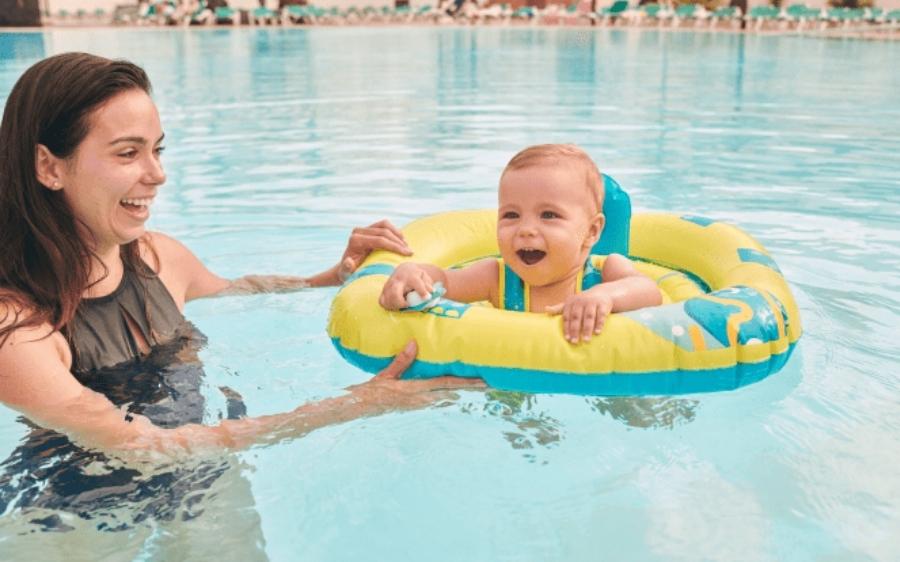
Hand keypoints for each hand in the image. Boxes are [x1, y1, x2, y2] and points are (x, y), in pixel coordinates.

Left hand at [337, 220, 412, 281]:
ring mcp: (363, 228)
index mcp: (355, 241)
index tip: (408, 254)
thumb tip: (349, 261)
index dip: (395, 246)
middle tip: (410, 252)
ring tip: (407, 247)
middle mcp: (357, 231)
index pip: (380, 240)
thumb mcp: (347, 274)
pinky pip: (385, 225)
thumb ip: (347, 269)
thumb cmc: (349, 275)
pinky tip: (401, 242)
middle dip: (399, 242)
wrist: (347, 269)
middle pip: (384, 232)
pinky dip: (394, 231)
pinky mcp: (369, 227)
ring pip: (385, 225)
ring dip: (398, 235)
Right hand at [345, 341, 485, 412]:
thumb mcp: (386, 374)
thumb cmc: (371, 391)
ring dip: (461, 390)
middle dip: (470, 387)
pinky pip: (436, 398)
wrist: (360, 409)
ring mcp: (420, 404)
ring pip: (446, 396)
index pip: (446, 384)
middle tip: (489, 383)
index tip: (482, 380)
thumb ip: (402, 360)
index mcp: (415, 390)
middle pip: (452, 391)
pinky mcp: (416, 405)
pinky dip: (448, 393)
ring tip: (477, 384)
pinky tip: (455, 390)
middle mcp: (421, 399)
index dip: (466, 382)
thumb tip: (414, 343)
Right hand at [379, 263, 434, 309]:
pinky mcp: (384, 290)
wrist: (404, 269)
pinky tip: (395, 305)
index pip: (416, 283)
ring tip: (403, 305)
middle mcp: (398, 280)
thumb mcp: (425, 277)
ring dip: (395, 305)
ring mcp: (389, 285)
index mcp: (411, 276)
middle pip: (395, 292)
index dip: (422, 291)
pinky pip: (382, 301)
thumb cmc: (417, 276)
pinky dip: (387, 305)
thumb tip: (431, 292)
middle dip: (399, 301)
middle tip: (407, 305)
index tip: (427, 298)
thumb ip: (428, 285)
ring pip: (388, 298)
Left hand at [545, 290, 613, 343]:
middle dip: (575, 330)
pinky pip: (601, 315)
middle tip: (575, 342)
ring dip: (587, 329)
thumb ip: (558, 308)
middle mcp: (580, 301)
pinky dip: (599, 324)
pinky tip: (597, 333)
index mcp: (571, 302)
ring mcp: (592, 302)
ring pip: (588, 317)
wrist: (602, 292)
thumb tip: (546, 309)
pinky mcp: (602, 304)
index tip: (567, 338)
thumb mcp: (570, 303)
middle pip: (576, 317)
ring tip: (586, 340)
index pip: (567, 316)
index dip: (566, 328)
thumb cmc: (582, 301)